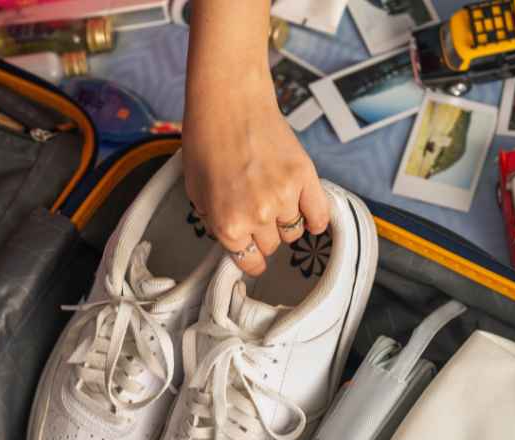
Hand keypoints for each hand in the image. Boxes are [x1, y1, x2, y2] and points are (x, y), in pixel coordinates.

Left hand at [182, 0, 329, 275]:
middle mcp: (258, 217)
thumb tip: (233, 240)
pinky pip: (319, 214)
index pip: (248, 262)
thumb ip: (215, 221)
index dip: (249, 259)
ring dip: (285, 224)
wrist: (229, 103)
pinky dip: (316, 220)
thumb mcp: (195, 192)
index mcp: (227, 225)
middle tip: (257, 217)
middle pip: (272, 246)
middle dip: (264, 237)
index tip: (252, 255)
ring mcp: (284, 197)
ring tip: (275, 205)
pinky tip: (310, 220)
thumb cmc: (205, 142)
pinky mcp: (304, 177)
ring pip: (293, 231)